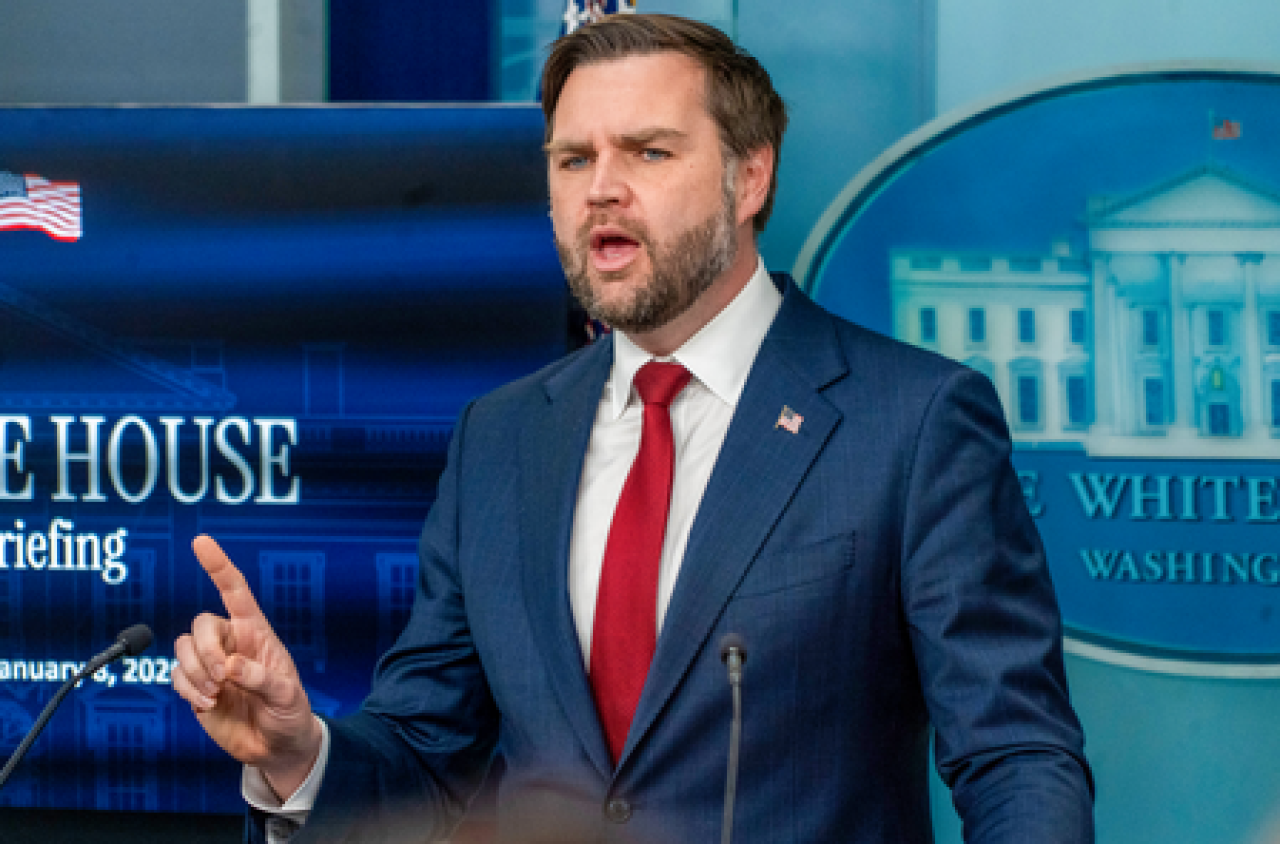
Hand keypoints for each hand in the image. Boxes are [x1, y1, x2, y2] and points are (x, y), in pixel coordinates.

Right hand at [173, 535, 322, 798]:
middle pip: (201, 624)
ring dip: (194, 672)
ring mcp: (210, 664)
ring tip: (217, 694)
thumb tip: (229, 666)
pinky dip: (187, 690)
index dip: (219, 567)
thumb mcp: (286, 695)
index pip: (236, 592)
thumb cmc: (289, 712)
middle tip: (222, 677)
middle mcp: (231, 643)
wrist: (276, 745)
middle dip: (205, 651)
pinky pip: (176, 675)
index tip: (201, 542)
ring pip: (182, 648)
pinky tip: (208, 704)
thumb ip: (260, 678)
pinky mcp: (196, 686)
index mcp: (257, 633)